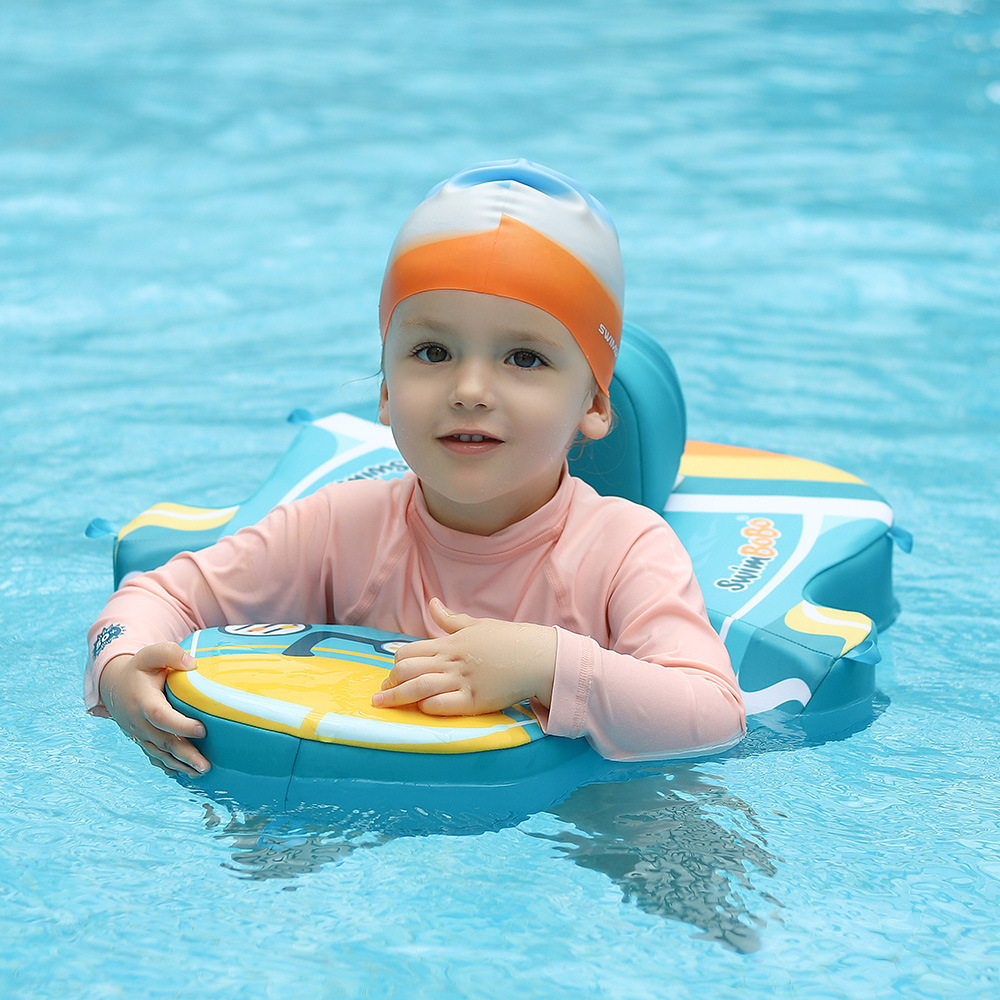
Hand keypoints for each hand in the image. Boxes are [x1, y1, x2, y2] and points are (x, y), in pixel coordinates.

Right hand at [100, 642, 210, 775]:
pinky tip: (183, 774)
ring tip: (201, 772)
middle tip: (206, 765)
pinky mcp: (142, 740)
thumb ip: (170, 654)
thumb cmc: (140, 669)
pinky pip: (154, 757)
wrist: (115, 685)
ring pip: (160, 753)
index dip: (180, 725)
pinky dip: (168, 766)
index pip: (161, 716)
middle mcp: (139, 722)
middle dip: (185, 755)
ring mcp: (139, 734)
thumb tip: (193, 664)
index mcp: (143, 701)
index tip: (202, 730)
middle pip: (163, 741)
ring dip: (180, 765)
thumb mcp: (151, 655)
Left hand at [371, 598, 556, 715]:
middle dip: (391, 683)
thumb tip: (433, 603)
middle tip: (384, 692)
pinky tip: (420, 709)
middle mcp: (452, 661)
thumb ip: (450, 619)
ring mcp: (463, 681)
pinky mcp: (475, 701)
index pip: (408, 651)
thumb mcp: (476, 625)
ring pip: (419, 687)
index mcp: (449, 643)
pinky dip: (427, 707)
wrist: (537, 657)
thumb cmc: (507, 640)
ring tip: (383, 705)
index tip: (392, 674)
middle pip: (407, 670)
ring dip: (397, 697)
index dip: (396, 664)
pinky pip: (443, 705)